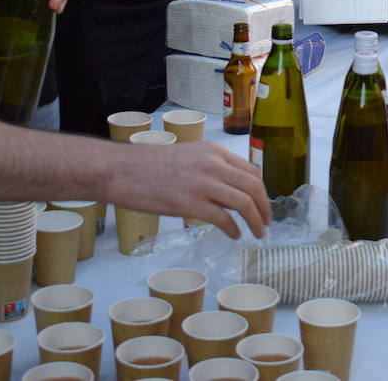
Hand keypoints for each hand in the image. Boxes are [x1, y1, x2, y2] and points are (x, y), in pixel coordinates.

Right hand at [120, 141, 271, 239]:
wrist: (120, 169)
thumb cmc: (147, 165)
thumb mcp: (187, 156)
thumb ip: (209, 167)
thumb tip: (226, 188)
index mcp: (213, 151)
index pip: (251, 171)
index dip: (261, 191)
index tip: (262, 204)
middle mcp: (213, 164)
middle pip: (253, 187)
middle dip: (265, 208)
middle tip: (266, 223)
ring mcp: (202, 183)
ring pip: (244, 203)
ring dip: (256, 221)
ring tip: (257, 233)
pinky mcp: (190, 203)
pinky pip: (224, 218)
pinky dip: (234, 229)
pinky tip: (234, 235)